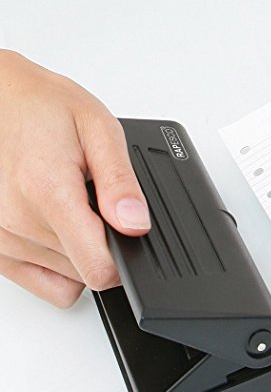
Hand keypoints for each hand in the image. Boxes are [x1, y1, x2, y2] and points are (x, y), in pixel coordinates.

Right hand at [0, 51, 150, 306]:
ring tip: (71, 205)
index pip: (97, 268)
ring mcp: (0, 238)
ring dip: (79, 250)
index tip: (129, 235)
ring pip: (66, 277)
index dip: (125, 259)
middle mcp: (17, 221)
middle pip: (85, 271)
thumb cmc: (43, 108)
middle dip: (103, 244)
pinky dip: (58, 264)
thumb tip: (136, 224)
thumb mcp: (99, 131)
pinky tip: (58, 228)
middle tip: (95, 203)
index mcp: (48, 191)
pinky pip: (41, 283)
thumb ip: (120, 183)